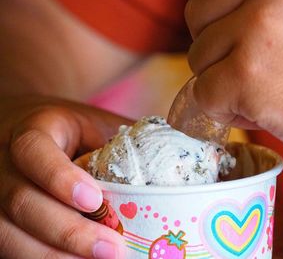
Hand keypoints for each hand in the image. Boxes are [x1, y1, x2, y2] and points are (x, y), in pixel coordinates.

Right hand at [0, 96, 130, 257]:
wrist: (38, 131)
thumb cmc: (75, 131)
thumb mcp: (97, 126)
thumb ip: (122, 144)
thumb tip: (176, 168)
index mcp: (33, 130)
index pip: (33, 151)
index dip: (60, 178)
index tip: (95, 201)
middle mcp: (5, 163)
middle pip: (20, 201)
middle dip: (67, 231)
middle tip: (112, 250)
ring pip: (8, 234)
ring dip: (53, 255)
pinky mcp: (0, 220)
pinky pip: (10, 248)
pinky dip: (42, 258)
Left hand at [185, 0, 282, 169]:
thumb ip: (259, 12)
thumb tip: (207, 29)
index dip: (219, 25)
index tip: (238, 44)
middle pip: (197, 19)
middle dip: (215, 50)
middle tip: (250, 69)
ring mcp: (258, 32)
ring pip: (198, 60)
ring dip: (221, 82)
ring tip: (263, 92)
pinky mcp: (248, 76)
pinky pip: (204, 96)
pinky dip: (223, 111)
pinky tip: (260, 111)